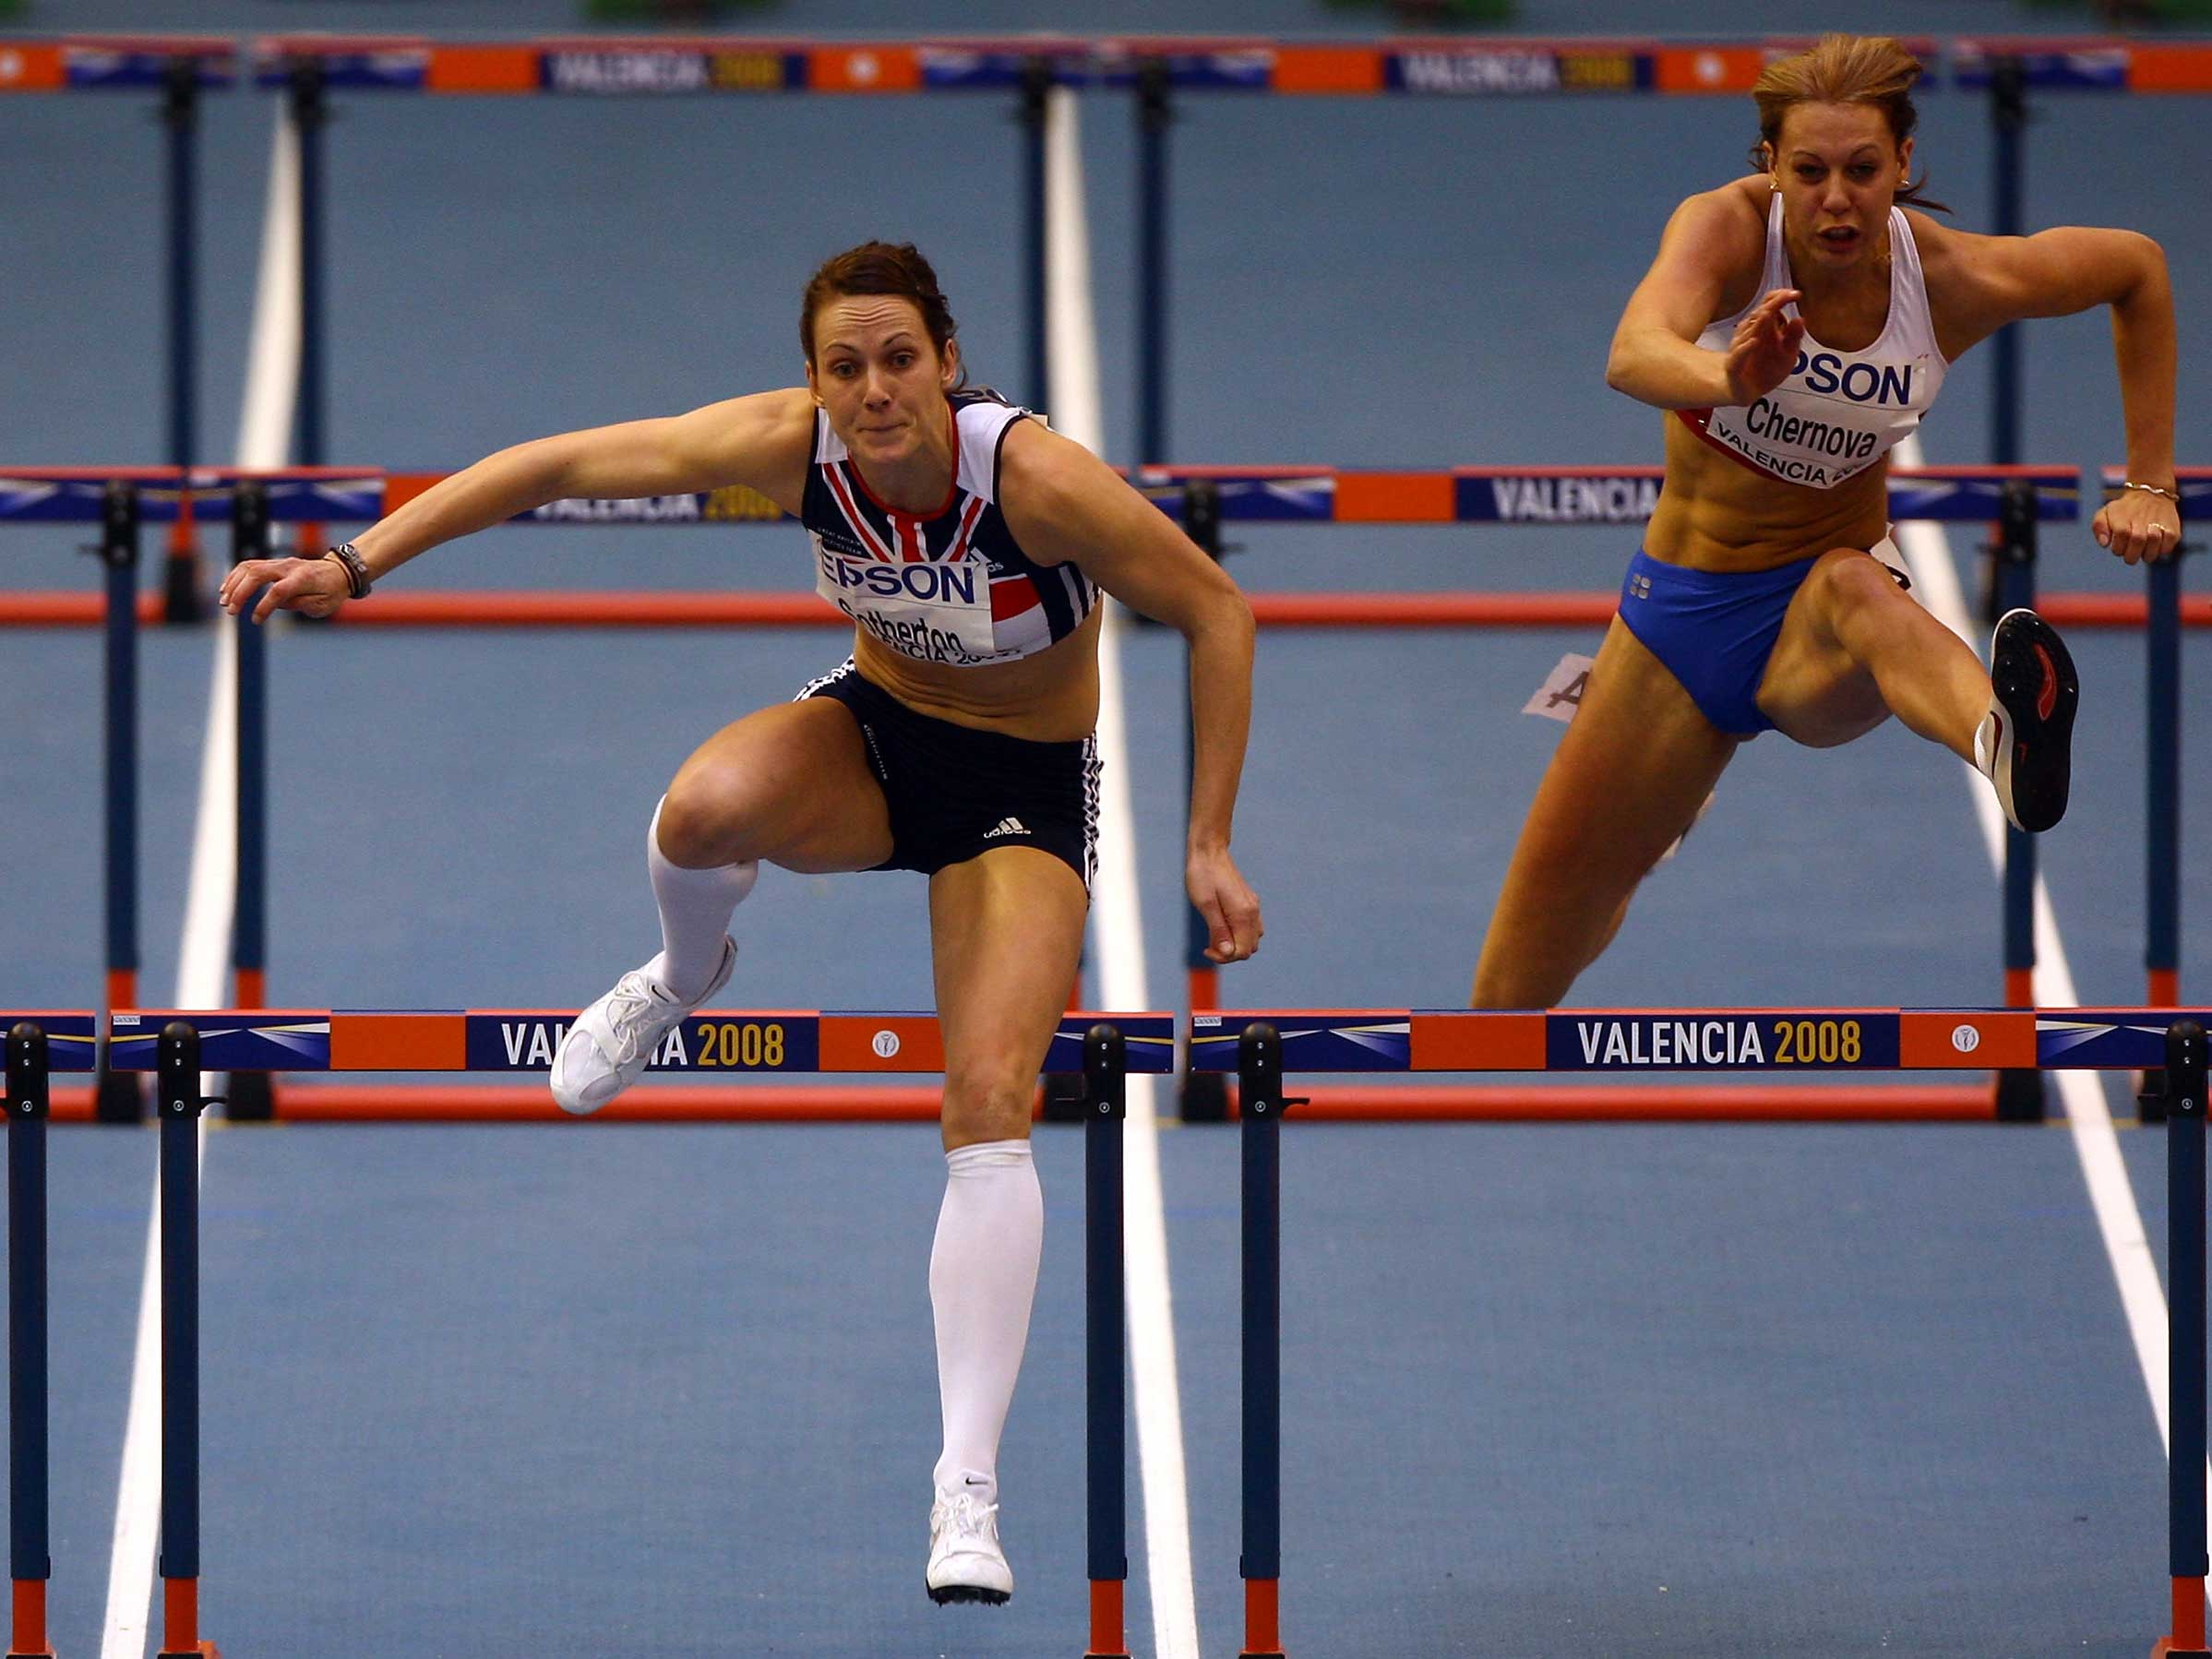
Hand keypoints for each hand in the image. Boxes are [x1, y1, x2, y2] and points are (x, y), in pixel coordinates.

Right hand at [219, 554, 350, 621]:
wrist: (338, 572)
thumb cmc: (332, 592)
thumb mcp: (322, 605)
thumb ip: (300, 604)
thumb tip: (275, 603)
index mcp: (304, 579)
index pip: (278, 591)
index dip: (264, 606)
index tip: (255, 620)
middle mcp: (289, 567)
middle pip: (257, 574)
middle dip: (240, 592)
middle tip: (230, 611)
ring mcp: (280, 563)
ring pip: (250, 567)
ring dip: (233, 584)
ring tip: (224, 601)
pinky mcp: (273, 563)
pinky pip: (250, 565)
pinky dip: (236, 576)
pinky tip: (227, 589)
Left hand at [1187, 845, 1262, 964]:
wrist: (1209, 851)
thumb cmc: (1203, 876)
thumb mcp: (1205, 904)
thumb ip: (1218, 930)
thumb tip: (1228, 953)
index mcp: (1243, 914)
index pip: (1242, 951)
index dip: (1224, 957)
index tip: (1206, 948)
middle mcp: (1253, 912)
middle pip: (1249, 948)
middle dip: (1230, 952)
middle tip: (1209, 943)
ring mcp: (1252, 906)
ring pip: (1251, 938)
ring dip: (1235, 943)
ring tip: (1214, 934)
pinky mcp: (1248, 902)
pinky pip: (1249, 927)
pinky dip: (1238, 933)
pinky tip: (1221, 924)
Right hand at [1723, 288, 1803, 404]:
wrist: (1745, 391)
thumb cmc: (1766, 369)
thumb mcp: (1788, 354)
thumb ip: (1794, 337)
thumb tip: (1800, 319)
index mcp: (1764, 328)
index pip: (1770, 305)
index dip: (1781, 297)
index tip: (1797, 294)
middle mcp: (1750, 333)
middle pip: (1760, 313)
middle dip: (1773, 304)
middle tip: (1788, 296)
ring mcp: (1740, 348)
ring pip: (1748, 331)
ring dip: (1759, 322)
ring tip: (1769, 313)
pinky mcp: (1734, 365)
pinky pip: (1738, 354)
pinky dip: (1746, 348)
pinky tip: (1754, 341)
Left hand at [2092, 487, 2182, 565]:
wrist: (2152, 493)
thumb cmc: (2125, 508)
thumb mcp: (2106, 512)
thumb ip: (2099, 527)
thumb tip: (2104, 544)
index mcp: (2122, 523)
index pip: (2118, 548)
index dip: (2118, 549)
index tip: (2119, 543)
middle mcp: (2141, 525)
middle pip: (2134, 551)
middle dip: (2130, 556)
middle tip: (2132, 549)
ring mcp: (2159, 529)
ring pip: (2151, 554)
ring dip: (2145, 554)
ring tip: (2144, 545)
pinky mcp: (2174, 532)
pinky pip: (2166, 550)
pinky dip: (2160, 550)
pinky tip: (2156, 542)